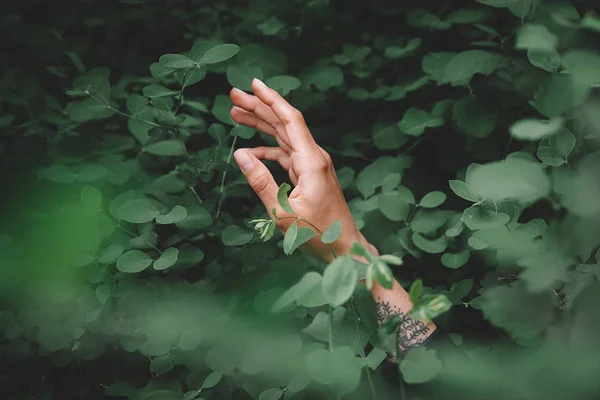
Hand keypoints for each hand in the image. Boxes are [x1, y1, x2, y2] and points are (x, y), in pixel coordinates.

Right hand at [229, 78, 375, 261]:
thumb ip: (260, 182)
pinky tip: (251, 150)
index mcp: (311, 161)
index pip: (290, 120)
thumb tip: (240, 155)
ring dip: (261, 125)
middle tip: (234, 95)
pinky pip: (286, 155)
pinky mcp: (310, 175)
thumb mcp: (282, 212)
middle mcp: (314, 157)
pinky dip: (268, 150)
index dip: (272, 99)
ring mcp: (313, 165)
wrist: (344, 246)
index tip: (254, 84)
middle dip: (259, 107)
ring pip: (284, 137)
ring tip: (236, 114)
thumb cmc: (317, 233)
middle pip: (285, 123)